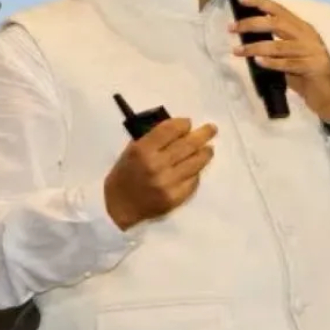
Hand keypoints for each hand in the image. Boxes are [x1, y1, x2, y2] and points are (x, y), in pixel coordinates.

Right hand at [103, 118, 217, 230]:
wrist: (117, 206)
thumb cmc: (124, 175)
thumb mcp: (131, 150)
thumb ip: (153, 139)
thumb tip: (179, 129)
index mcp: (142, 150)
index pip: (170, 130)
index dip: (183, 124)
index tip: (188, 123)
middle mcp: (157, 165)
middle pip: (187, 145)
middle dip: (202, 134)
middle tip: (211, 129)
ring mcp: (168, 183)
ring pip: (195, 163)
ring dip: (205, 153)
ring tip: (209, 149)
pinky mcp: (175, 197)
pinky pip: (193, 181)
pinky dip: (196, 173)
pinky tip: (195, 169)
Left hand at [229, 0, 329, 121]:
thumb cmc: (308, 77)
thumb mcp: (290, 57)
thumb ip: (275, 47)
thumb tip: (247, 40)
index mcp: (302, 29)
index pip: (279, 10)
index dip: (260, 2)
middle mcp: (307, 36)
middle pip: (276, 23)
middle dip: (251, 24)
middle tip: (232, 28)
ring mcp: (311, 51)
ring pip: (278, 45)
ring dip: (255, 47)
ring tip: (237, 50)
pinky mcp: (313, 67)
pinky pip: (287, 64)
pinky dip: (271, 63)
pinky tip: (257, 62)